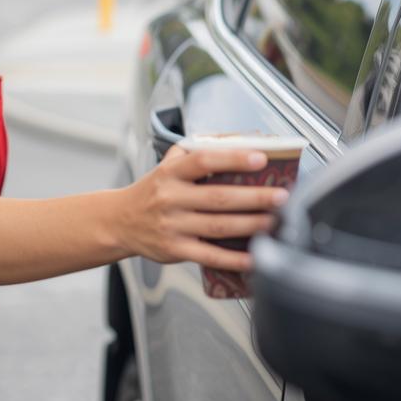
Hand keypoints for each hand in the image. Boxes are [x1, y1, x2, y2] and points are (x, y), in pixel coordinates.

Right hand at [119, 145, 287, 267]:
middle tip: (282, 196)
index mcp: (171, 173)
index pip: (203, 161)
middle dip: (254, 197)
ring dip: (251, 225)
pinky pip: (209, 255)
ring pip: (218, 226)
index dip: (232, 159)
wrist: (119, 221)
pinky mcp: (175, 250)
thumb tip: (238, 142)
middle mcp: (171, 198)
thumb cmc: (153, 190)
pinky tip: (254, 257)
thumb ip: (197, 152)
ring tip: (275, 221)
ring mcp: (172, 226)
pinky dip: (233, 259)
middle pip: (218, 197)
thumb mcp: (167, 164)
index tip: (260, 158)